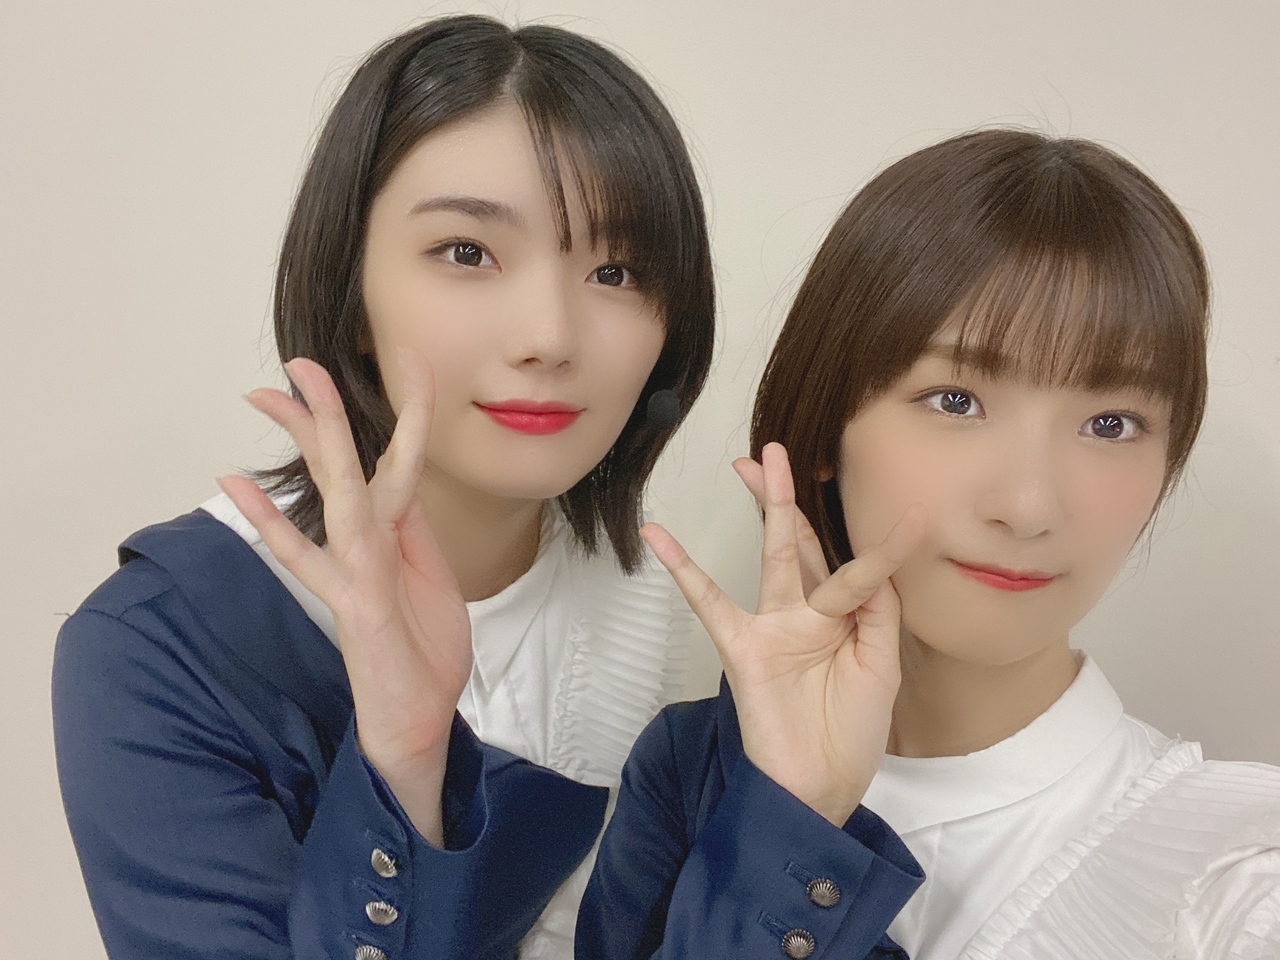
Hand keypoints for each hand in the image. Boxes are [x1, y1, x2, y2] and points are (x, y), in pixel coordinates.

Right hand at [219, 350, 470, 845]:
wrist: (419, 718)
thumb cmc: (424, 650)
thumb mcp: (434, 577)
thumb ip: (414, 530)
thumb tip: (405, 485)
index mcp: (396, 533)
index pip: (395, 460)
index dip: (405, 411)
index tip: (408, 361)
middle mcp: (368, 542)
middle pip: (346, 463)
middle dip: (325, 411)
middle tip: (297, 362)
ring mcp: (355, 568)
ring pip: (336, 491)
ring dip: (311, 441)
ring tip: (274, 394)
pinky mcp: (352, 602)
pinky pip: (308, 557)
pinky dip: (273, 524)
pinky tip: (234, 487)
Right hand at [642, 442, 923, 826]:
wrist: (818, 788)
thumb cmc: (852, 734)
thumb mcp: (881, 670)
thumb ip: (877, 615)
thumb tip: (871, 567)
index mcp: (844, 622)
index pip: (856, 568)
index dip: (881, 543)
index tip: (911, 513)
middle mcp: (807, 615)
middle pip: (800, 543)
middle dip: (791, 498)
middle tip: (779, 451)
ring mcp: (774, 627)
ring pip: (770, 556)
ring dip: (764, 508)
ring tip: (752, 463)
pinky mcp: (743, 647)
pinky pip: (709, 601)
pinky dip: (683, 569)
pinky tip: (658, 535)